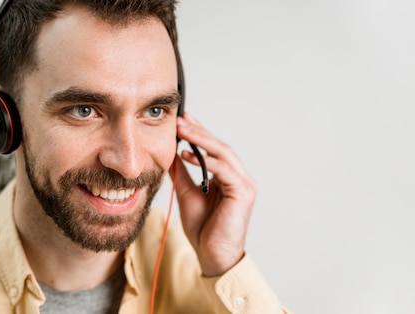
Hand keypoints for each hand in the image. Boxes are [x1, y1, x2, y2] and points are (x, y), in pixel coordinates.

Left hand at [171, 113, 256, 276]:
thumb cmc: (203, 229)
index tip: (182, 120)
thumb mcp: (187, 193)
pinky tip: (187, 153)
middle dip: (199, 131)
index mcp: (228, 177)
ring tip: (182, 130)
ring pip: (224, 153)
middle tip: (180, 119)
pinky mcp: (244, 192)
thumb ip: (182, 173)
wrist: (212, 255)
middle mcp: (239, 177)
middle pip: (220, 147)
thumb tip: (171, 152)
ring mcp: (244, 184)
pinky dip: (207, 160)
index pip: (214, 149)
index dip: (199, 132)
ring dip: (201, 139)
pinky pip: (224, 169)